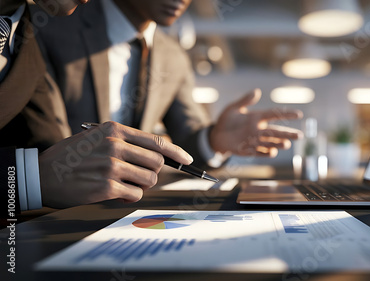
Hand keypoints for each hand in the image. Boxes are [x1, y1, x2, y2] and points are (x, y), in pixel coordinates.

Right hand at [38, 121, 192, 207]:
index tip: (188, 159)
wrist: (41, 175)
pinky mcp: (107, 187)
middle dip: (152, 172)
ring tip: (122, 183)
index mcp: (114, 130)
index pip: (156, 141)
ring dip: (140, 185)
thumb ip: (125, 141)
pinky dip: (129, 196)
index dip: (176, 152)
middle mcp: (115, 145)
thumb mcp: (96, 137)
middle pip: (157, 163)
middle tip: (137, 176)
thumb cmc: (72, 157)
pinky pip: (135, 195)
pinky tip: (114, 193)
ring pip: (148, 180)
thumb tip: (158, 153)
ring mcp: (111, 166)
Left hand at [210, 89, 302, 156]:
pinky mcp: (249, 150)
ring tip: (286, 145)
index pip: (274, 115)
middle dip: (288, 134)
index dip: (286, 114)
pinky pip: (259, 152)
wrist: (216, 136)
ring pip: (270, 142)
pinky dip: (265, 152)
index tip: (299, 114)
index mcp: (257, 118)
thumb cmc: (225, 120)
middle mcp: (259, 130)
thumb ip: (245, 101)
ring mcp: (254, 141)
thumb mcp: (233, 108)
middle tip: (300, 136)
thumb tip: (256, 91)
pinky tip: (271, 152)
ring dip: (278, 144)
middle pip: (276, 132)